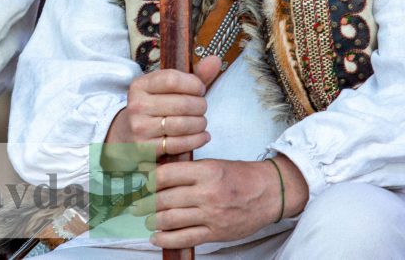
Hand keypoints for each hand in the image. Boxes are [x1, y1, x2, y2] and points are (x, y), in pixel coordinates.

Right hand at [105, 56, 221, 162]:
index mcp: (140, 85)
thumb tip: (216, 59)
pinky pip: (179, 144)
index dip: (193, 84)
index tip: (200, 89)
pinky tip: (202, 136)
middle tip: (202, 108)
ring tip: (201, 122)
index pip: (172, 79)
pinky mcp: (146, 148)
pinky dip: (197, 140)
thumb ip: (193, 75)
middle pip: (182, 104)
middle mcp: (137, 105)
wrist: (128, 134)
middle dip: (200, 106)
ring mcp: (139, 128)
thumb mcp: (168, 89)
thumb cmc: (155, 107)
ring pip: (182, 125)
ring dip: (200, 124)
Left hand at [132, 155, 308, 248]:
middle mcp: (207, 193)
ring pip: (171, 219)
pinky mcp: (216, 232)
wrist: (269, 193)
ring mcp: (212, 215)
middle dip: (144, 203)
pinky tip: (156, 237)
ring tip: (145, 220)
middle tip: (135, 205)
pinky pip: (185, 238)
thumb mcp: (212, 164)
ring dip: (152, 221)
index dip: (148, 180)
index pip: (166, 175)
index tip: (140, 183)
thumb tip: (155, 176)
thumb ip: (186, 171)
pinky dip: (166, 239)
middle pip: (164, 199)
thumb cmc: (239, 176)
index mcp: (205, 171)